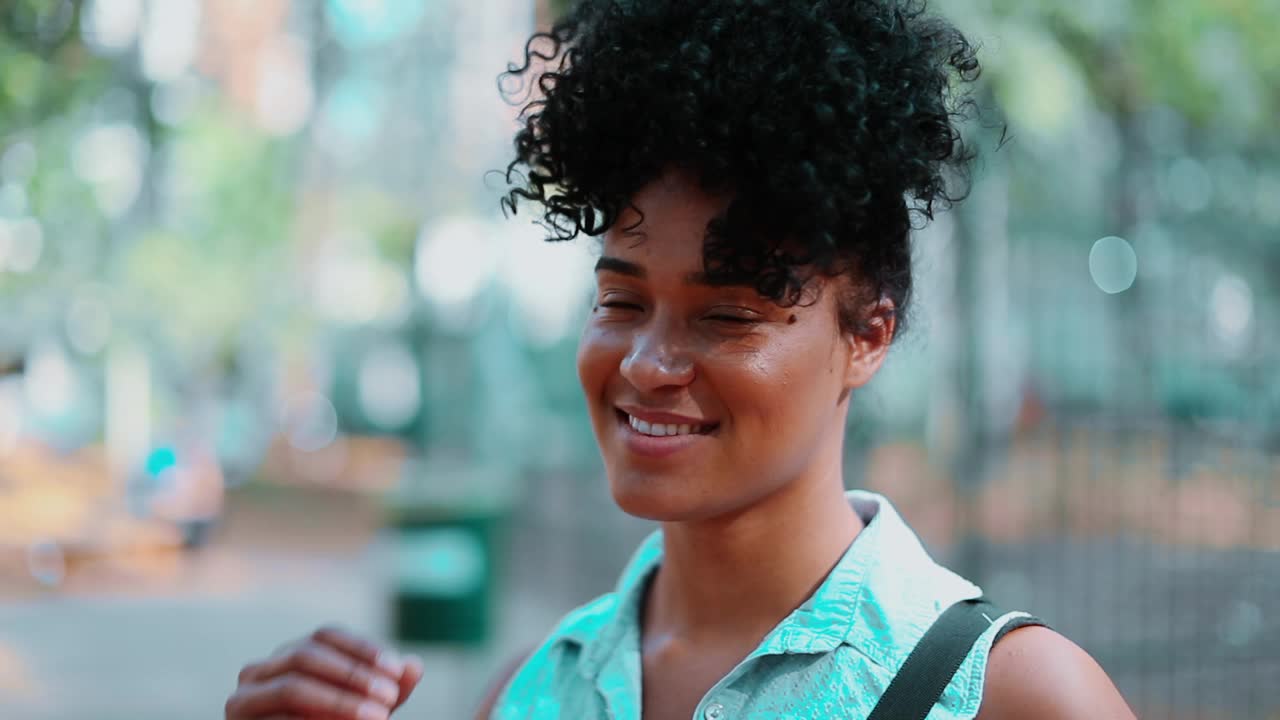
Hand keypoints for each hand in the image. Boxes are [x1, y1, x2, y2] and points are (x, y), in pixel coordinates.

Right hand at [225, 626, 424, 718]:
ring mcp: (243, 698)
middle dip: (354, 675)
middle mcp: (261, 669)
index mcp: (291, 653)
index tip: (397, 670)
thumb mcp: (367, 709)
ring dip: (339, 701)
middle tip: (389, 698)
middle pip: (308, 655)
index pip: (327, 634)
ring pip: (293, 686)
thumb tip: (414, 667)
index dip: (363, 648)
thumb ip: (389, 689)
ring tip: (377, 717)